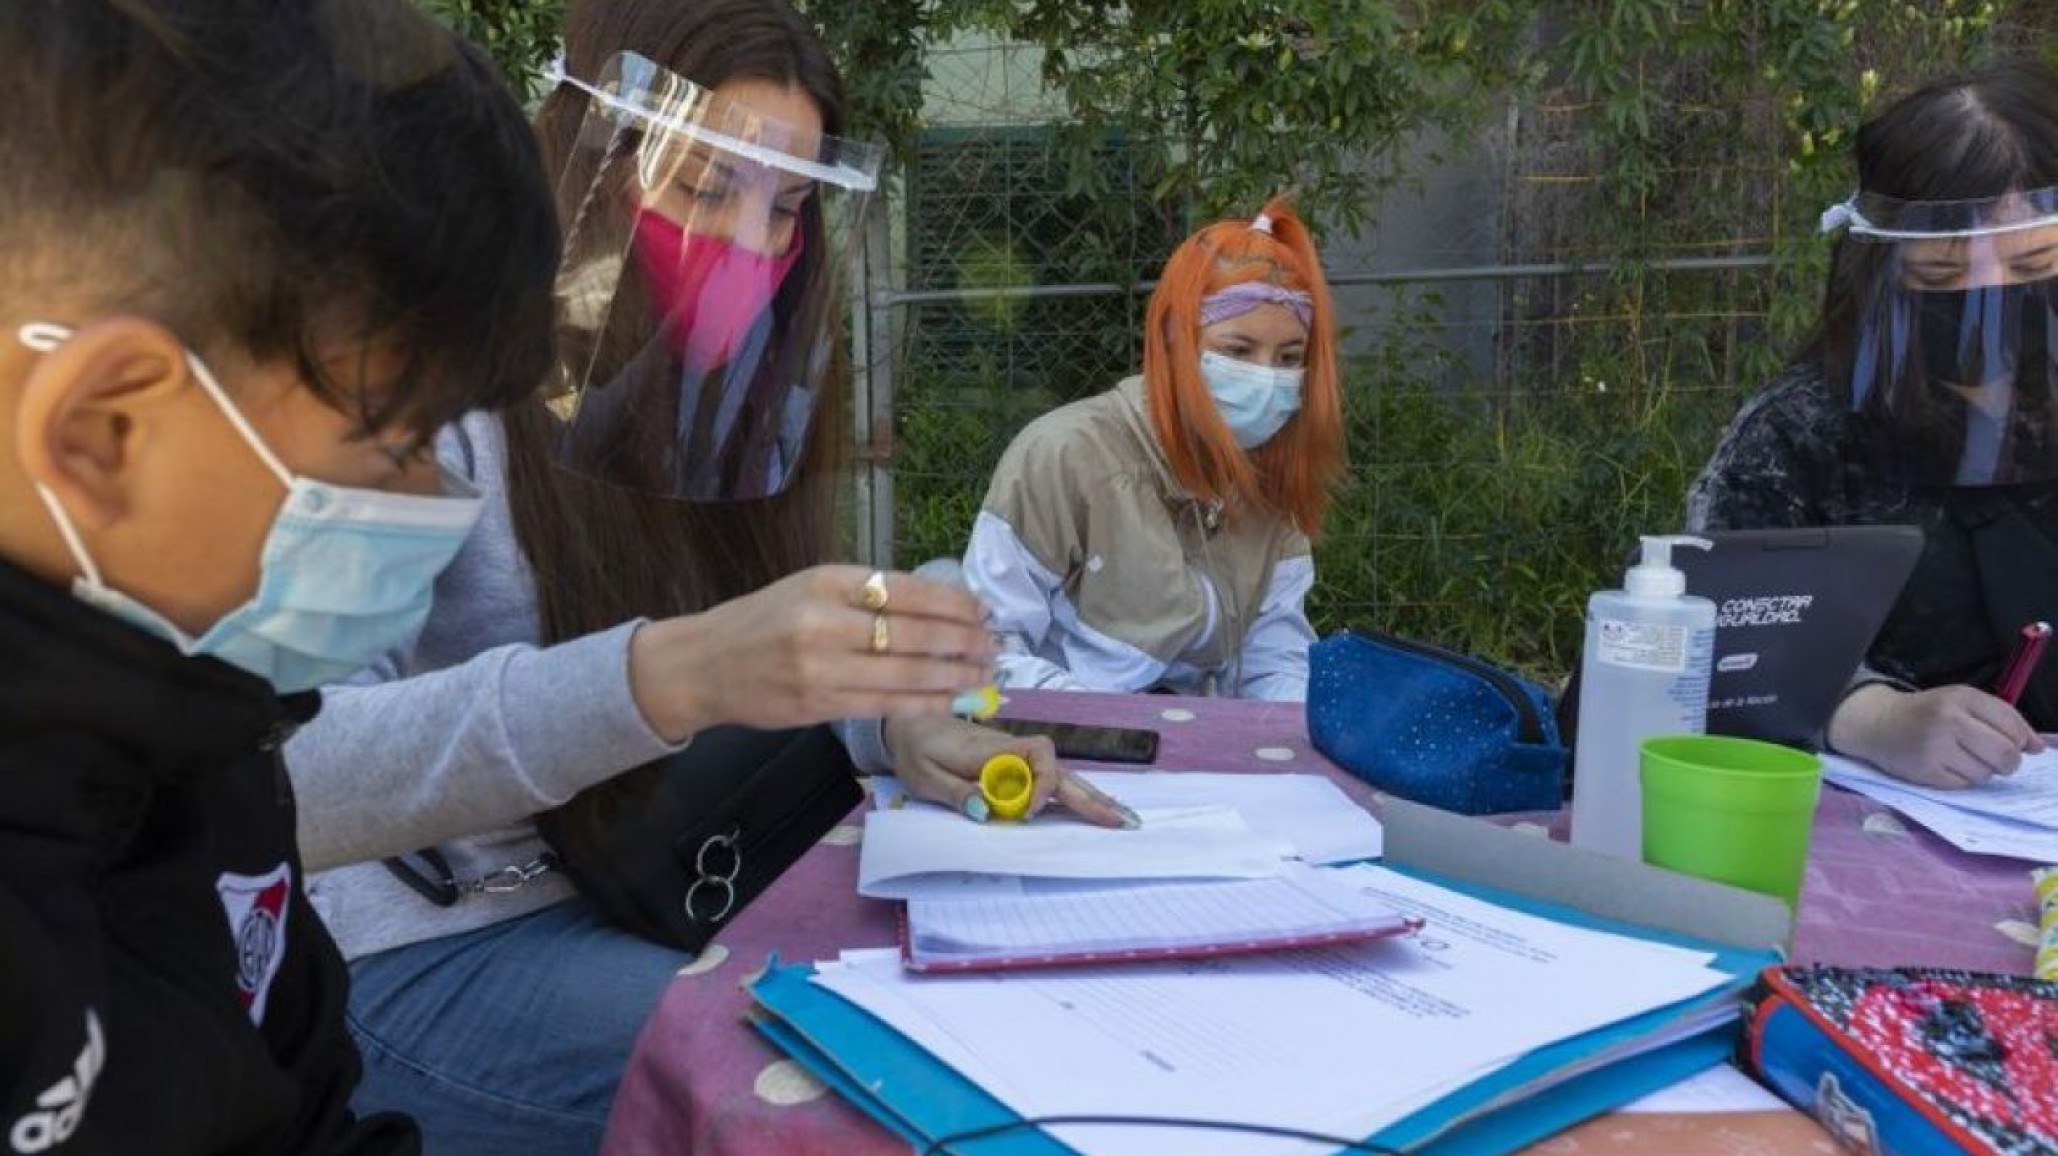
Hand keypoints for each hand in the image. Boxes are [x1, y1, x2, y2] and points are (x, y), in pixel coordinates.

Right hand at [628, 566, 996, 740]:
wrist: (703, 664)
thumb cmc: (763, 622)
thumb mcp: (810, 587)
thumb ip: (865, 594)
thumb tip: (938, 606)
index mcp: (826, 581)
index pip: (906, 589)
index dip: (953, 603)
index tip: (982, 610)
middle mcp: (825, 621)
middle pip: (913, 633)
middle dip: (963, 642)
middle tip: (994, 646)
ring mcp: (822, 667)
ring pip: (905, 674)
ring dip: (953, 677)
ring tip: (984, 676)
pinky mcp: (820, 704)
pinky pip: (885, 704)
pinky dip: (924, 703)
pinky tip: (950, 699)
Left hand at [882, 716, 1136, 828]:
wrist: (907, 723)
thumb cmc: (916, 749)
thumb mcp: (924, 775)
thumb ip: (955, 792)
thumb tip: (985, 810)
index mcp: (991, 750)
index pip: (1037, 758)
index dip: (1042, 786)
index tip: (1028, 813)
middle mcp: (1011, 751)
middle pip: (1060, 769)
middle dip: (1089, 795)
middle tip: (1119, 821)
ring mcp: (1016, 758)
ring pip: (1060, 775)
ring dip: (1089, 795)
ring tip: (1119, 818)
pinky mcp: (1014, 766)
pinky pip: (1049, 780)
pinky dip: (1073, 794)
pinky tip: (1091, 807)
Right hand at [1826, 683, 2045, 787]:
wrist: (1878, 723)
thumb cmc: (1929, 712)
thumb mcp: (1963, 703)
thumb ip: (2003, 719)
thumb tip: (2039, 748)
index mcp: (1962, 698)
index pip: (2011, 724)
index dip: (2021, 739)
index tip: (2014, 743)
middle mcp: (1948, 720)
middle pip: (2005, 753)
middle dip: (2008, 762)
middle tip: (1996, 759)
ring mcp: (1935, 748)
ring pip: (1985, 773)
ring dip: (1982, 771)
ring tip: (1963, 759)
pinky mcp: (1925, 771)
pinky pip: (1964, 785)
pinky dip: (1962, 780)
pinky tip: (1948, 766)